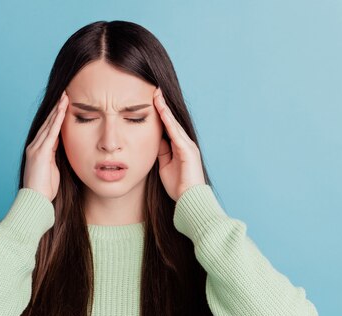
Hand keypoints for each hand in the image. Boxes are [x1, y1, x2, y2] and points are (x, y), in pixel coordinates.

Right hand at [24, 90, 67, 201]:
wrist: (35, 201)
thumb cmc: (45, 190)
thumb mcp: (53, 169)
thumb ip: (56, 157)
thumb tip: (63, 149)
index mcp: (39, 151)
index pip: (49, 129)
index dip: (56, 117)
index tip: (64, 105)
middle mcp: (35, 147)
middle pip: (48, 123)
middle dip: (56, 109)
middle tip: (64, 94)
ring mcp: (36, 149)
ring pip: (49, 125)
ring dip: (57, 111)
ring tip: (65, 97)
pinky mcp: (40, 153)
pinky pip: (50, 133)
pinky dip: (56, 121)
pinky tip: (62, 111)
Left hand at [153, 87, 205, 201]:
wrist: (189, 200)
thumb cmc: (178, 186)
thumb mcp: (165, 166)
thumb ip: (162, 153)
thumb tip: (155, 141)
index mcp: (180, 147)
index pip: (168, 127)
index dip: (160, 114)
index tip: (152, 100)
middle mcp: (185, 143)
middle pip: (171, 121)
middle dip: (163, 106)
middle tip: (155, 90)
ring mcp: (188, 146)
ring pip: (174, 124)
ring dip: (165, 109)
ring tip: (157, 95)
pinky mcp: (188, 151)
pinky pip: (176, 133)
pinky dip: (169, 122)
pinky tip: (162, 111)